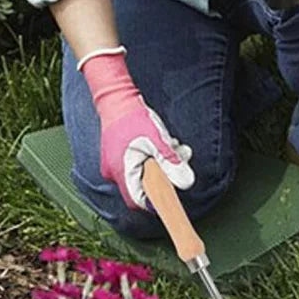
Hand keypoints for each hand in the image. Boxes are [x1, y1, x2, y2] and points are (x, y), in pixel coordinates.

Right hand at [80, 48, 194, 209]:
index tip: (173, 189)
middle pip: (142, 186)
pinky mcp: (116, 155)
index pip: (138, 201)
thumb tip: (185, 182)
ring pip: (142, 173)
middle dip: (165, 175)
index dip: (156, 200)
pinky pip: (136, 164)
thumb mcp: (158, 140)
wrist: (115, 97)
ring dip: (161, 163)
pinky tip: (161, 142)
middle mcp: (113, 172)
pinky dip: (151, 157)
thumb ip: (171, 162)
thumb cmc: (134, 117)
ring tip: (173, 145)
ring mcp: (113, 164)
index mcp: (121, 171)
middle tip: (179, 159)